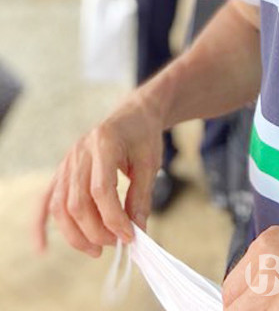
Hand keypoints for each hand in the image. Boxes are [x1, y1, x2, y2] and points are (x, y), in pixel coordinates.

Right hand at [35, 93, 162, 257]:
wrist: (133, 115)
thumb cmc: (143, 136)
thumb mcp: (150, 163)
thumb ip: (142, 197)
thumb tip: (137, 231)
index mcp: (104, 143)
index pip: (101, 190)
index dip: (114, 218)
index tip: (130, 236)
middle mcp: (80, 151)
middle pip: (77, 203)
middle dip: (96, 231)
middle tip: (117, 242)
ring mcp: (67, 161)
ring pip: (61, 206)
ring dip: (76, 235)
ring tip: (98, 249)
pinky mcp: (62, 171)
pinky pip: (46, 200)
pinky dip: (42, 225)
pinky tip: (43, 247)